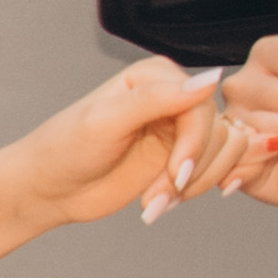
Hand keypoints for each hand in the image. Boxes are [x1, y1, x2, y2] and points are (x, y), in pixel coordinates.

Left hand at [27, 52, 230, 227]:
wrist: (49, 189)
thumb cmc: (64, 150)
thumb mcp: (105, 121)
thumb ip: (156, 98)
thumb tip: (209, 79)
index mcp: (155, 76)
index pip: (201, 103)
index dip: (195, 142)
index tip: (176, 173)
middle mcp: (173, 96)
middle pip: (219, 129)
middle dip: (191, 171)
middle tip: (158, 196)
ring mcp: (179, 127)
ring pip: (228, 148)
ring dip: (197, 183)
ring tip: (157, 201)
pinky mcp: (181, 154)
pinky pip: (221, 164)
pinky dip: (200, 188)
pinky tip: (168, 201)